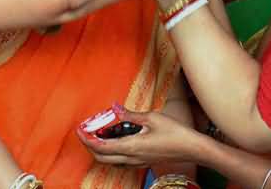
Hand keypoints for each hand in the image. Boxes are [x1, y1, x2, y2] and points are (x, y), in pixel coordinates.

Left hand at [77, 106, 200, 166]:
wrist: (191, 148)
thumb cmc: (174, 132)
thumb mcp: (151, 118)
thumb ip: (131, 114)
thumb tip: (116, 107)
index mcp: (131, 146)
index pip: (100, 146)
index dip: (86, 139)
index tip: (79, 130)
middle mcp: (131, 158)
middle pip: (101, 157)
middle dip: (89, 145)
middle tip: (84, 132)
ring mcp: (137, 162)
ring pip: (110, 161)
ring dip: (100, 150)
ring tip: (97, 135)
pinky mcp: (143, 162)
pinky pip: (120, 162)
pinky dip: (111, 153)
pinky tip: (114, 142)